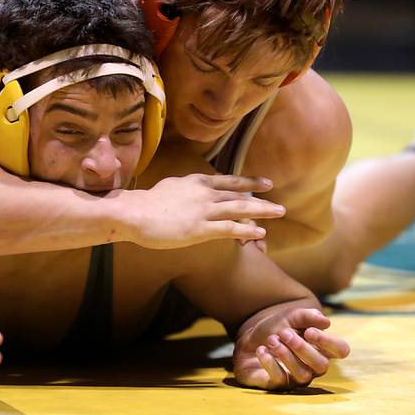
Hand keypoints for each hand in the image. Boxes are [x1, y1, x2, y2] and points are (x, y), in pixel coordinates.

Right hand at [129, 174, 284, 248]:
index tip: (265, 183)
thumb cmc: (148, 203)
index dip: (249, 183)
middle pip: (239, 195)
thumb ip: (187, 188)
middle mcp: (205, 193)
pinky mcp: (200, 229)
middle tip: (279, 204)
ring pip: (240, 209)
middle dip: (261, 200)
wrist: (134, 212)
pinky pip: (230, 228)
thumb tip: (192, 189)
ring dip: (262, 212)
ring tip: (279, 214)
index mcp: (197, 182)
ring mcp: (204, 210)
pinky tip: (260, 233)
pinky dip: (247, 230)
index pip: (229, 181)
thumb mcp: (171, 186)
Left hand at [233, 307, 348, 390]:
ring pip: (303, 375)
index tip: (309, 331)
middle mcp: (312, 366)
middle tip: (284, 333)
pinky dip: (270, 364)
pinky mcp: (278, 384)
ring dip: (286, 355)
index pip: (341, 350)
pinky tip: (262, 350)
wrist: (248, 338)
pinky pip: (280, 380)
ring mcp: (296, 378)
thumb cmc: (275, 328)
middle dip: (303, 348)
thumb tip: (326, 321)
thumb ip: (307, 316)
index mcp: (321, 348)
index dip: (328, 342)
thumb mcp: (289, 316)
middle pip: (322, 365)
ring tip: (272, 340)